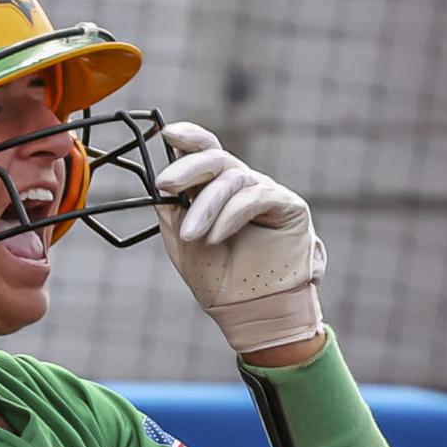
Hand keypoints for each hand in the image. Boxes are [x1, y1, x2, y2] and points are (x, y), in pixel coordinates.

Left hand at [154, 121, 326, 353]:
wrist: (250, 313)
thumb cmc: (219, 280)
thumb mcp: (183, 242)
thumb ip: (172, 211)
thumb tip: (158, 185)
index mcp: (218, 190)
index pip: (206, 152)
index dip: (189, 138)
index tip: (167, 133)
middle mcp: (243, 185)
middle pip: (216, 159)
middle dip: (188, 169)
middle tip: (164, 185)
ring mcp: (266, 193)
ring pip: (232, 179)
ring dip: (206, 206)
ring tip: (190, 235)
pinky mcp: (288, 206)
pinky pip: (256, 197)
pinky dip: (231, 215)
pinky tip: (217, 236)